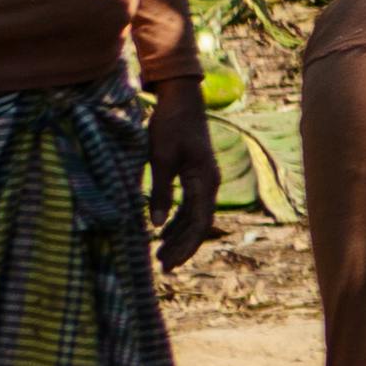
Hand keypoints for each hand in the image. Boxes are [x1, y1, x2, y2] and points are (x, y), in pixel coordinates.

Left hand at [142, 88, 222, 268]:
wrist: (182, 98)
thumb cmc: (170, 125)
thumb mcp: (161, 158)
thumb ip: (160, 191)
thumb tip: (155, 224)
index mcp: (205, 179)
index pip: (198, 222)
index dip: (184, 245)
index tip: (167, 262)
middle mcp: (210, 182)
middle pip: (199, 224)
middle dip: (182, 247)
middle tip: (163, 266)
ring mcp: (205, 179)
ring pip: (195, 216)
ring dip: (179, 236)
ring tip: (161, 254)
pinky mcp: (196, 175)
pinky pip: (191, 205)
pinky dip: (178, 220)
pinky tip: (164, 231)